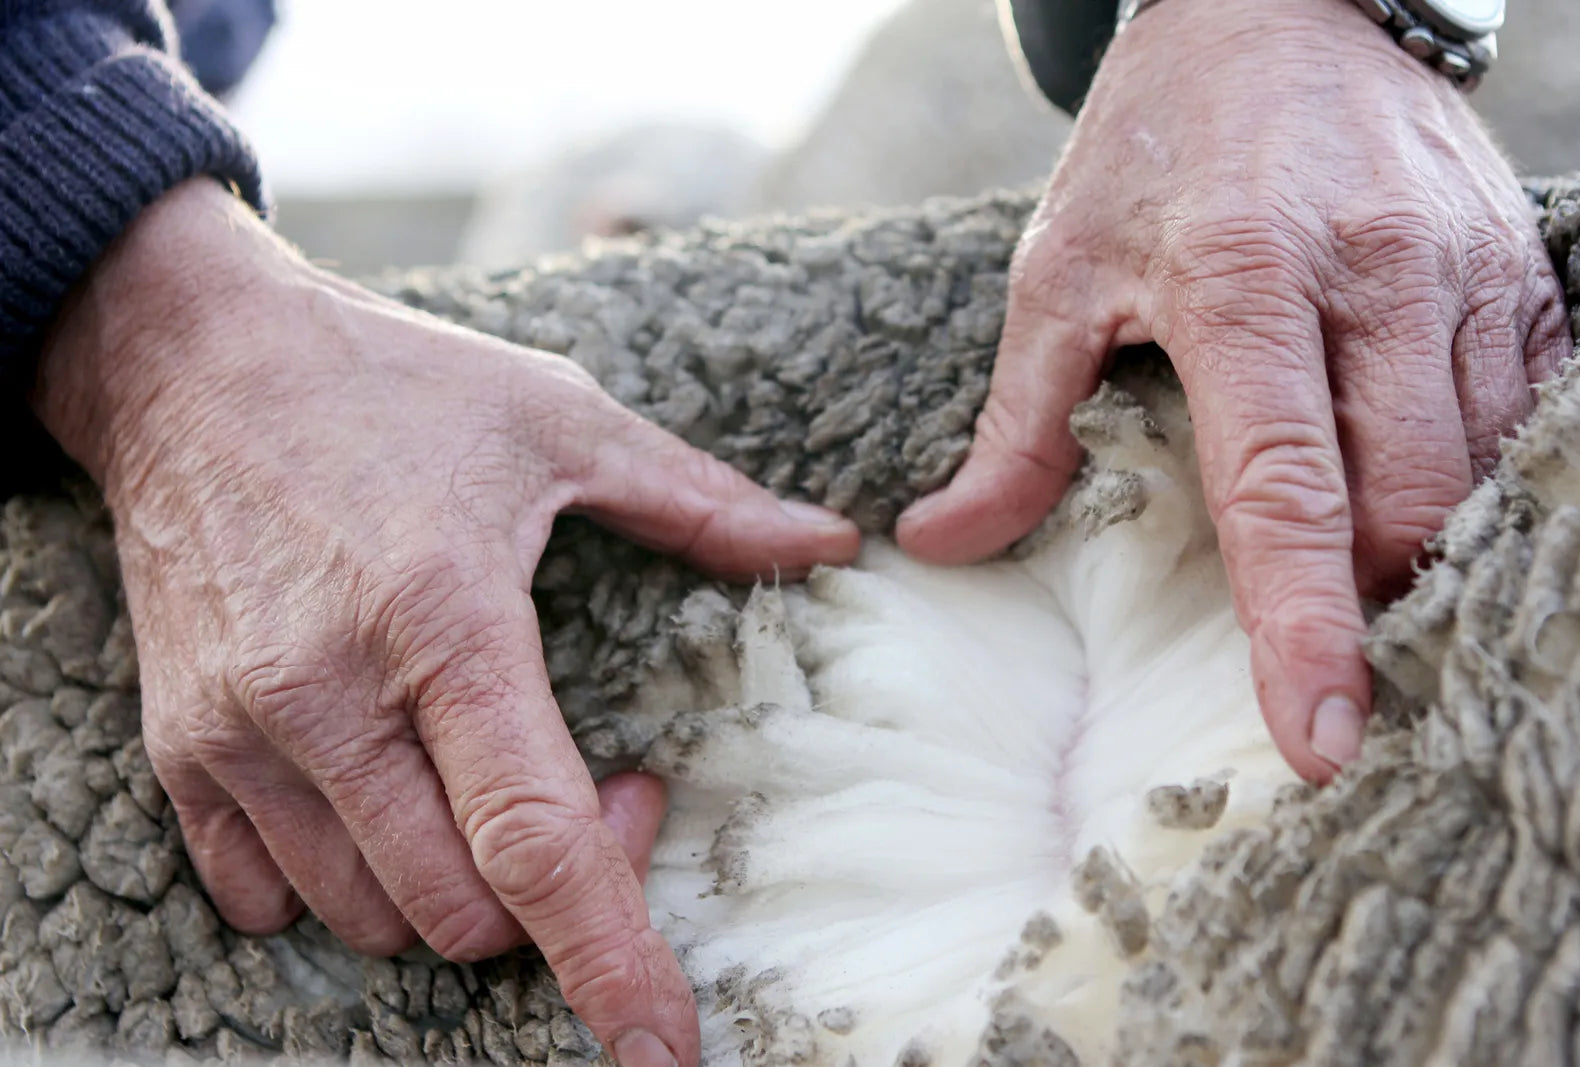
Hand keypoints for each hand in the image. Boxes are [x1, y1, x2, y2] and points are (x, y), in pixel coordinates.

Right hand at [31, 180, 859, 1066]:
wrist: (189, 360)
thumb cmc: (390, 384)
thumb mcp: (560, 417)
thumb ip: (700, 502)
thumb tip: (826, 541)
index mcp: (442, 621)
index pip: (534, 839)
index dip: (608, 956)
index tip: (662, 1046)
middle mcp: (329, 698)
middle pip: (459, 911)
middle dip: (554, 896)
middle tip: (604, 785)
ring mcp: (241, 734)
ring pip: (371, 917)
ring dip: (457, 891)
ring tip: (490, 778)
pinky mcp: (178, 746)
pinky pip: (264, 896)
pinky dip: (346, 883)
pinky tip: (389, 795)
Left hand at [898, 0, 1569, 780]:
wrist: (1278, 5)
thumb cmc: (1155, 147)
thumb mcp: (1058, 272)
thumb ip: (1017, 423)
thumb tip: (944, 543)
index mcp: (1244, 284)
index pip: (1285, 492)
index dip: (1304, 627)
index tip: (1315, 735)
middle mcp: (1374, 279)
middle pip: (1406, 502)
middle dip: (1376, 605)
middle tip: (1330, 669)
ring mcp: (1463, 272)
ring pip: (1479, 470)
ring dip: (1431, 554)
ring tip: (1373, 600)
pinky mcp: (1518, 267)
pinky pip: (1527, 411)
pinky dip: (1482, 484)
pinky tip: (1428, 509)